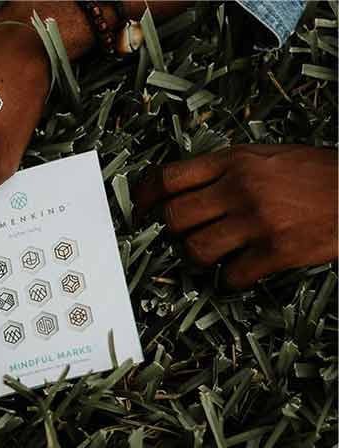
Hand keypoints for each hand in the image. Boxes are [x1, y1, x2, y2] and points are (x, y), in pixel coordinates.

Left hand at [134, 144, 338, 287]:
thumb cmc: (320, 174)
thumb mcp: (269, 156)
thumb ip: (228, 169)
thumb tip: (186, 187)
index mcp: (235, 161)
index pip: (169, 178)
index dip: (145, 197)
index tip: (140, 210)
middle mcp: (240, 188)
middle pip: (175, 217)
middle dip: (171, 231)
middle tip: (179, 236)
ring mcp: (257, 220)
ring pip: (196, 249)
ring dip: (198, 258)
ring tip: (211, 255)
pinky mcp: (277, 250)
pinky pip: (232, 275)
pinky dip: (230, 279)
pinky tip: (239, 272)